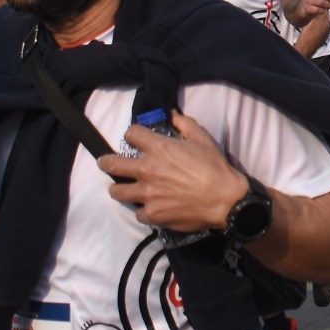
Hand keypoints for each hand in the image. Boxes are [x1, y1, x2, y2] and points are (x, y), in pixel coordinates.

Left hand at [99, 111, 251, 233]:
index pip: (131, 134)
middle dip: (106, 162)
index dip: (133, 134)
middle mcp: (147, 170)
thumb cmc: (214, 167)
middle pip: (112, 164)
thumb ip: (185, 124)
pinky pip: (138, 212)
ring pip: (118, 192)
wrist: (224, 200)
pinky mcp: (153, 214)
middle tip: (105, 163)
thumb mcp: (202, 139)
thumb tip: (172, 115)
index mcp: (158, 148)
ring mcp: (147, 194)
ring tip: (121, 189)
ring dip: (119, 189)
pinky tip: (150, 208)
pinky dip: (143, 210)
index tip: (134, 138)